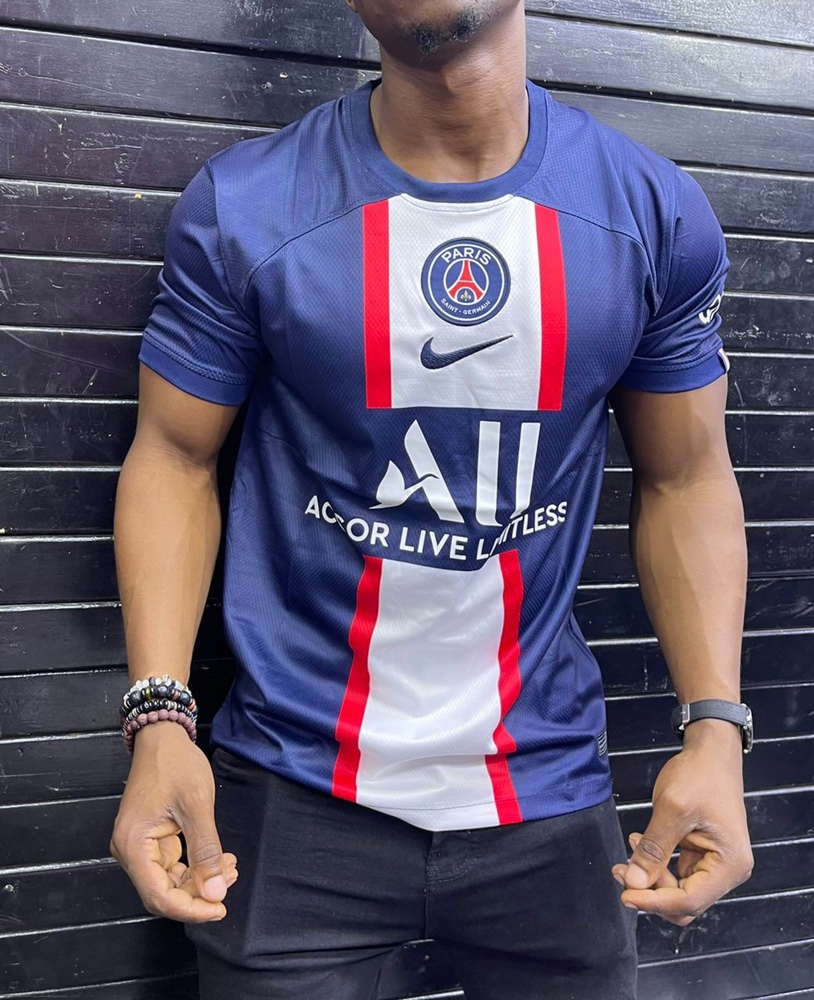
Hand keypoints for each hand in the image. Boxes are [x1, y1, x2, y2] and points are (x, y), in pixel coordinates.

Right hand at [110, 722, 237, 922]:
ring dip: (200, 880)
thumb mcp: (197, 804)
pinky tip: (220, 859)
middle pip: (163, 893)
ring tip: (230, 866)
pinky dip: (196, 866)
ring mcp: (139, 846)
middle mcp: (130, 851)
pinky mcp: (151, 840)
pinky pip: (173, 865)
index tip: (219, 908)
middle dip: (198, 894)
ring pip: (170, 881)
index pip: (158, 896)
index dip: (190, 909)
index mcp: (133, 845)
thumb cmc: (175, 764)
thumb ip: (206, 850)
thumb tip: (216, 892)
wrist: (162, 737)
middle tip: (230, 880)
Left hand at [612, 719, 752, 925]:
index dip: (654, 902)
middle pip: (685, 902)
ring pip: (678, 891)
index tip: (625, 895)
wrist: (710, 753)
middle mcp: (727, 871)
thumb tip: (634, 882)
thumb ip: (654, 848)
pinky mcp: (701, 855)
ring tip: (628, 854)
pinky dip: (655, 866)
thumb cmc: (699, 776)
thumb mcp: (672, 809)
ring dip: (650, 879)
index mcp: (729, 865)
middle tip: (621, 871)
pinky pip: (676, 873)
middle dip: (651, 892)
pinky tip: (639, 843)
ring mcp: (715, 864)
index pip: (690, 901)